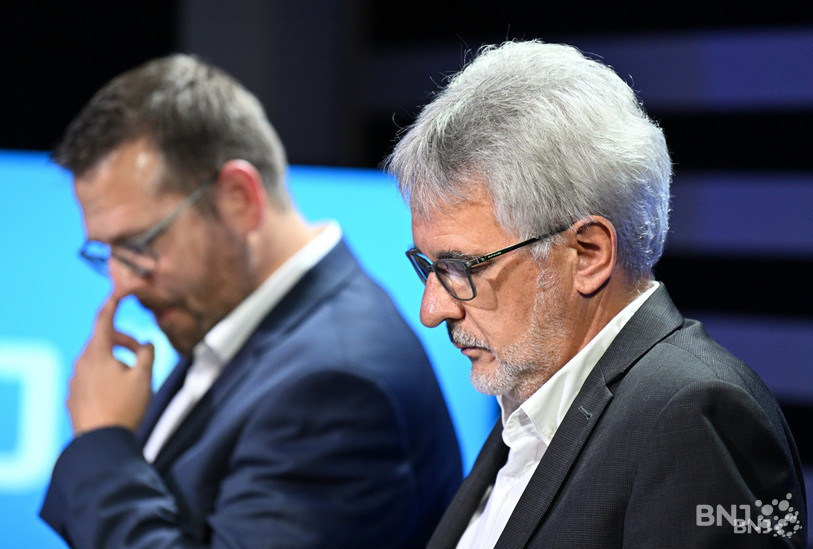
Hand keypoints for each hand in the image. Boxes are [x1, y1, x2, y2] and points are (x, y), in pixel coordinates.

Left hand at [68, 294, 154, 435]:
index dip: (113, 303)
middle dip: (125, 342)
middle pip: (104, 341)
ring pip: (98, 360)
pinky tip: (120, 395)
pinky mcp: (75, 396)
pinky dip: (107, 377)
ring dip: (117, 361)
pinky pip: (92, 378)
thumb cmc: (125, 406)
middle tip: (144, 354)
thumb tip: (147, 344)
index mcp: (98, 353)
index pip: (104, 319)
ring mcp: (76, 380)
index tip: (118, 293)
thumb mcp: (144, 376)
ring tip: (134, 380)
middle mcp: (82, 363)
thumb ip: (147, 354)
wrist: (102, 442)